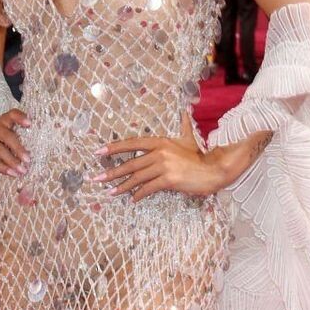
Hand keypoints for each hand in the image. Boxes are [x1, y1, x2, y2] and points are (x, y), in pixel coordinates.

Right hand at [0, 107, 28, 174]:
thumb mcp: (7, 131)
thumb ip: (19, 135)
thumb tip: (36, 149)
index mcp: (4, 121)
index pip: (12, 115)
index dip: (20, 117)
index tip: (29, 123)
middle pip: (7, 136)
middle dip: (18, 148)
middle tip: (28, 159)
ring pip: (0, 150)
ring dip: (12, 161)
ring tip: (22, 170)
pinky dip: (2, 168)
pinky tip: (12, 173)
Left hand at [100, 113, 225, 202]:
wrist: (213, 171)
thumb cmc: (199, 157)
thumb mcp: (189, 138)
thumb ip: (184, 124)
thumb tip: (185, 110)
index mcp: (160, 142)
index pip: (132, 143)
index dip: (114, 148)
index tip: (99, 152)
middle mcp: (159, 152)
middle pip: (130, 163)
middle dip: (112, 172)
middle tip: (97, 178)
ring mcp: (164, 166)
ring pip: (137, 178)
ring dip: (122, 186)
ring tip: (110, 192)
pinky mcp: (168, 180)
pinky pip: (148, 188)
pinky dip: (139, 195)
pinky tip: (132, 199)